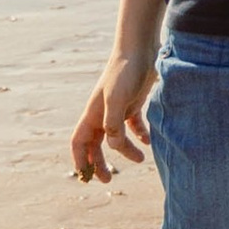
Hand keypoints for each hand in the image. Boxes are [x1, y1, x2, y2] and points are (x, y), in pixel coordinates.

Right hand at [71, 52, 155, 183]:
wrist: (141, 47)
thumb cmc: (126, 71)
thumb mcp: (117, 98)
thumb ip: (113, 124)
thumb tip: (112, 146)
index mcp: (93, 114)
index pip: (79, 143)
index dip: (80, 161)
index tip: (87, 177)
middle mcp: (102, 113)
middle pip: (95, 145)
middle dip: (99, 163)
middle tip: (107, 180)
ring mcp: (118, 108)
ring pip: (116, 137)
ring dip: (124, 151)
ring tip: (140, 158)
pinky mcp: (133, 102)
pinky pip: (133, 125)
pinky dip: (140, 135)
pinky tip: (149, 141)